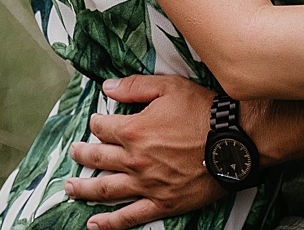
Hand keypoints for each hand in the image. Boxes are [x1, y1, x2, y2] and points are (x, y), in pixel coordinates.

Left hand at [64, 74, 225, 229]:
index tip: (97, 122)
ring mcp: (146, 185)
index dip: (96, 122)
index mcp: (133, 130)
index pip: (101, 127)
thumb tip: (107, 87)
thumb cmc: (203, 112)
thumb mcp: (169, 87)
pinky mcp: (162, 203)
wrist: (233, 142)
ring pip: (105, 190)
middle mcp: (134, 160)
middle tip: (75, 154)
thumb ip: (135, 87)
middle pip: (97, 159)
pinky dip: (109, 223)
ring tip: (69, 188)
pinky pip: (129, 217)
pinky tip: (94, 224)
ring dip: (83, 189)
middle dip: (82, 155)